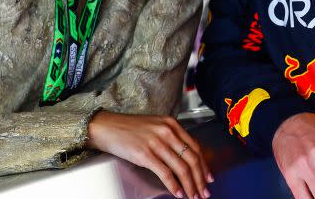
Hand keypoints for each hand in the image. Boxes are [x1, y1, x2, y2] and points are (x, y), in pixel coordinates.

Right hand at [87, 111, 211, 198]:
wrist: (106, 127)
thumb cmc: (129, 128)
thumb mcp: (155, 126)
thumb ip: (171, 137)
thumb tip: (184, 157)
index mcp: (172, 124)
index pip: (195, 147)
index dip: (204, 165)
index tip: (208, 177)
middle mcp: (167, 132)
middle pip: (191, 158)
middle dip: (200, 178)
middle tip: (204, 191)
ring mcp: (157, 143)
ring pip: (181, 168)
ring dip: (190, 185)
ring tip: (193, 196)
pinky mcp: (145, 154)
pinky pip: (165, 173)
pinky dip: (174, 185)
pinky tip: (178, 193)